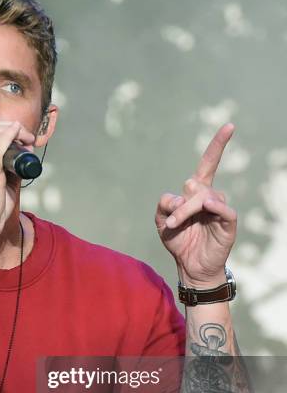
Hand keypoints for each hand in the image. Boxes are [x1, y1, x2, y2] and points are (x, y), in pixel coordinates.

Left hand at [155, 124, 236, 286]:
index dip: (217, 146)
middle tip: (171, 221)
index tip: (229, 126)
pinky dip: (216, 206)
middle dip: (180, 204)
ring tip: (176, 225)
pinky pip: (224, 210)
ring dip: (187, 211)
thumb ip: (165, 204)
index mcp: (196, 193)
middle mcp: (210, 197)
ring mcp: (220, 210)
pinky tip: (208, 206)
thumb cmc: (179, 241)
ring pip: (205, 198)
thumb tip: (181, 196)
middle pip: (196, 186)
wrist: (189, 266)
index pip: (208, 164)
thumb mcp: (162, 221)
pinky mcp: (227, 224)